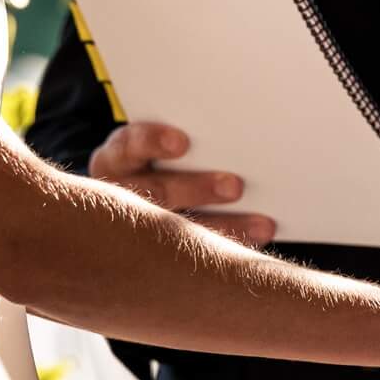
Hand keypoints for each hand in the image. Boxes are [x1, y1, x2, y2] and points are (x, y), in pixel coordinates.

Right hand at [87, 121, 273, 245]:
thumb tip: (239, 120)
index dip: (153, 142)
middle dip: (197, 188)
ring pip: (176, 232)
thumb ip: (188, 140)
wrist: (133, 207)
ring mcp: (135, 231)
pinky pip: (190, 259)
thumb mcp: (161, 144)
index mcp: (118, 157)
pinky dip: (226, 252)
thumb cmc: (161, 161)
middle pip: (156, 191)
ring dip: (221, 227)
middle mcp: (119, 195)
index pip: (129, 145)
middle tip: (236, 186)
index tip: (181, 143)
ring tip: (261, 224)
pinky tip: (255, 248)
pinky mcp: (156, 258)